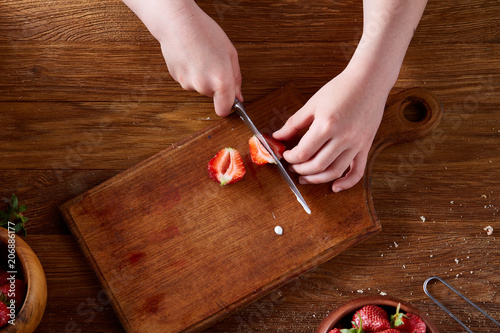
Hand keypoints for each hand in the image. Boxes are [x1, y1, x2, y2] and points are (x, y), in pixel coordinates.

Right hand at [156, 3, 242, 115]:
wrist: (178, 22)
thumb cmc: (205, 32)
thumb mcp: (230, 53)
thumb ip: (236, 78)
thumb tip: (238, 97)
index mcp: (221, 81)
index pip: (224, 110)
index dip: (228, 106)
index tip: (229, 99)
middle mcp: (204, 86)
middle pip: (213, 96)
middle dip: (215, 85)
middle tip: (214, 63)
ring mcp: (188, 84)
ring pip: (200, 88)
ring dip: (202, 77)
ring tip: (201, 57)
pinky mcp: (177, 79)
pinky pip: (189, 81)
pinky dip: (191, 72)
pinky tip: (191, 57)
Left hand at [273, 66, 387, 191]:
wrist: (369, 80)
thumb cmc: (340, 88)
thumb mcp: (313, 103)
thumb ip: (294, 123)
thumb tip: (278, 136)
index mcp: (327, 125)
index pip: (303, 152)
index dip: (291, 158)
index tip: (286, 155)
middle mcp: (343, 137)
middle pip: (317, 165)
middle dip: (300, 170)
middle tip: (292, 167)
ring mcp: (356, 144)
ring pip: (334, 172)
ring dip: (317, 179)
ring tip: (305, 178)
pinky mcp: (366, 146)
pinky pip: (357, 171)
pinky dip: (346, 183)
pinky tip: (334, 187)